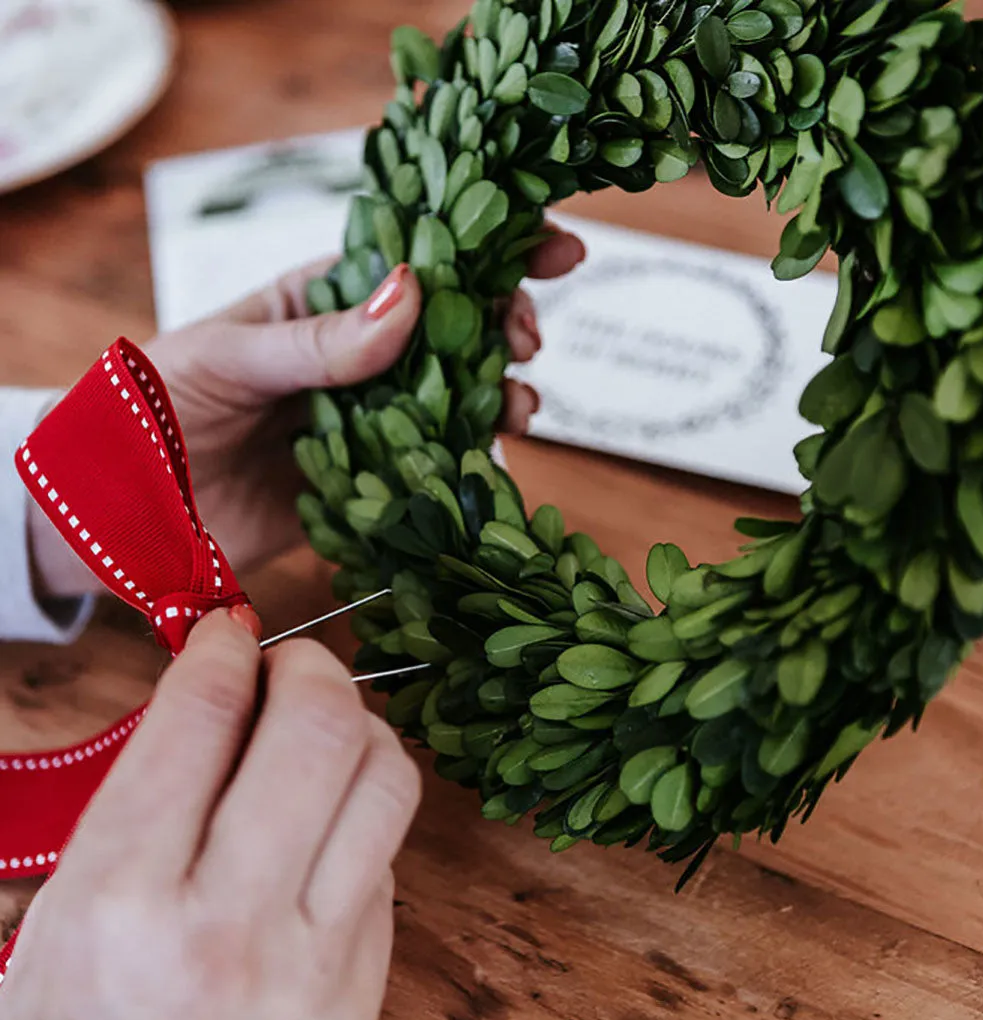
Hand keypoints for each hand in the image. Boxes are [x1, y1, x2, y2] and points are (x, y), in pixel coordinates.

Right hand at [0, 610, 419, 1019]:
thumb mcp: (52, 926)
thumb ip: (132, 801)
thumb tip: (213, 694)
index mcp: (119, 903)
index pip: (203, 718)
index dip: (222, 649)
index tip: (225, 632)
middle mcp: (227, 926)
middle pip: (319, 729)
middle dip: (309, 666)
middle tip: (286, 666)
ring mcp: (313, 959)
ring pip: (386, 777)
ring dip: (361, 725)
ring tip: (321, 727)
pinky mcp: (365, 980)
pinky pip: (392, 848)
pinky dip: (368, 803)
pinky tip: (327, 812)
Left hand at [30, 229, 585, 595]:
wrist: (131, 510)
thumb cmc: (162, 408)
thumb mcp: (233, 356)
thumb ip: (321, 339)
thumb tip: (413, 292)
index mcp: (322, 303)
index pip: (415, 262)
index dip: (484, 248)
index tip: (550, 246)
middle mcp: (356, 357)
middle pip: (452, 329)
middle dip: (503, 325)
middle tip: (524, 338)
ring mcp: (369, 419)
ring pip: (455, 396)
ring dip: (500, 393)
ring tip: (519, 405)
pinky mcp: (371, 480)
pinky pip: (433, 463)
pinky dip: (470, 456)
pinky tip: (491, 452)